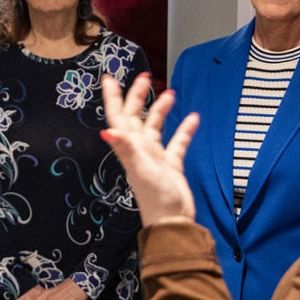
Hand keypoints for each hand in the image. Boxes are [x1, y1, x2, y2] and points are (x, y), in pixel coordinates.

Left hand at [100, 73, 197, 224]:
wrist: (172, 222)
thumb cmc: (156, 200)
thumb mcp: (140, 170)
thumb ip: (126, 148)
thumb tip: (106, 131)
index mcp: (130, 148)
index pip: (117, 117)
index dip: (112, 98)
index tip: (108, 78)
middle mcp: (140, 150)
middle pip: (135, 117)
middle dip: (137, 97)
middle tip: (143, 77)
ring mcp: (155, 157)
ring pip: (156, 127)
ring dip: (161, 110)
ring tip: (169, 93)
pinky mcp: (171, 165)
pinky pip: (177, 142)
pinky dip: (184, 130)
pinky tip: (192, 118)